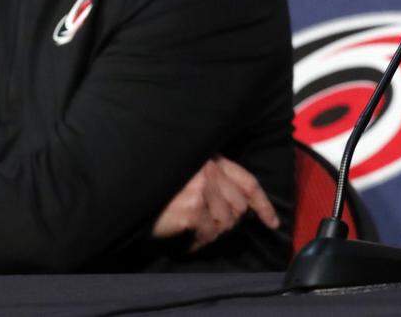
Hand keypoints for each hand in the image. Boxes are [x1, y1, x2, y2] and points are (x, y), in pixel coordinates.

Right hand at [152, 156, 279, 251]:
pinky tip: (188, 237)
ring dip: (213, 232)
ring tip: (195, 229)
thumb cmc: (160, 185)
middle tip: (209, 226)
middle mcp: (209, 171)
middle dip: (229, 222)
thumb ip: (216, 181)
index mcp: (212, 159)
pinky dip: (200, 241)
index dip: (263, 204)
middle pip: (239, 207)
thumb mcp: (190, 172)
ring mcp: (201, 190)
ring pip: (226, 222)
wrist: (128, 193)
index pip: (248, 182)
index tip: (272, 222)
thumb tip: (243, 207)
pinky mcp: (192, 210)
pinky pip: (210, 234)